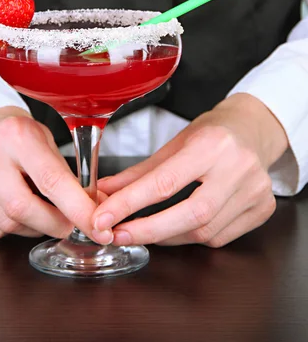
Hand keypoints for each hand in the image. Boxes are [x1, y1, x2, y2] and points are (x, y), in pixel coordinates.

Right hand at [0, 107, 98, 240]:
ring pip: (6, 222)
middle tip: (71, 225)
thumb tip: (92, 210)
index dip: (77, 209)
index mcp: (18, 134)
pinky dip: (12, 227)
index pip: (51, 179)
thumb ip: (67, 175)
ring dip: (33, 227)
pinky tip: (17, 210)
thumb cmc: (21, 134)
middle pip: (22, 207)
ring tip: (43, 213)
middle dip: (53, 224)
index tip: (97, 228)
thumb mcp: (48, 142)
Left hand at [92, 94, 288, 247]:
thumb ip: (140, 172)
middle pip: (191, 214)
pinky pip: (220, 237)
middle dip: (148, 230)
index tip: (103, 218)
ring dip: (167, 236)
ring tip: (145, 230)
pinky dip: (192, 236)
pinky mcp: (264, 209)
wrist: (252, 129)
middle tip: (117, 235)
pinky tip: (179, 227)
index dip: (129, 204)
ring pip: (205, 231)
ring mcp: (255, 191)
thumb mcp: (174, 143)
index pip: (165, 182)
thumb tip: (105, 193)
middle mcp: (238, 168)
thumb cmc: (211, 133)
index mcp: (212, 144)